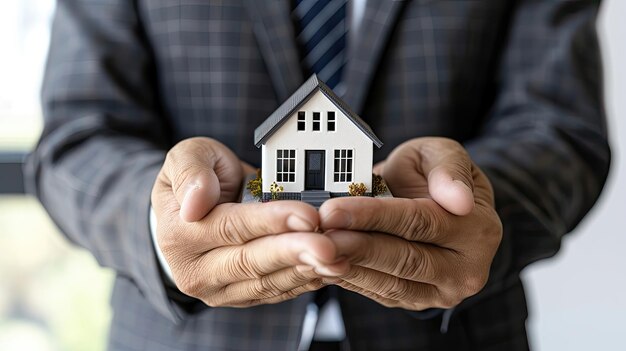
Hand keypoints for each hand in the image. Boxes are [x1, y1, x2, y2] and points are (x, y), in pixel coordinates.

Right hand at [151, 137, 346, 306]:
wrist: (193, 213)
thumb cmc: (198, 178)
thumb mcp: (187, 157)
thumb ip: (191, 171)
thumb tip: (195, 203)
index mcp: (179, 233)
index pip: (232, 227)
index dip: (272, 221)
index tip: (308, 214)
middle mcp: (195, 269)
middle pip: (252, 261)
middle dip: (296, 252)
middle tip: (331, 246)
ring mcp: (218, 289)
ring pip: (267, 282)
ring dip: (306, 271)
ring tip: (339, 258)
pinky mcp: (240, 297)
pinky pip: (275, 292)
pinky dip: (304, 281)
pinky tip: (328, 270)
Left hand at [318, 137, 501, 309]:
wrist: (437, 203)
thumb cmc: (434, 174)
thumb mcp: (442, 154)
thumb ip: (449, 168)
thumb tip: (458, 199)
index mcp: (479, 229)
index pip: (419, 222)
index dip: (372, 217)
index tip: (333, 210)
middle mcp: (466, 269)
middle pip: (404, 259)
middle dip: (355, 247)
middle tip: (317, 237)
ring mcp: (442, 291)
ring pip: (391, 284)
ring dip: (349, 268)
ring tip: (315, 251)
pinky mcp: (418, 302)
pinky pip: (381, 294)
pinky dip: (351, 281)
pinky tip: (325, 266)